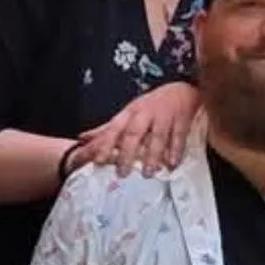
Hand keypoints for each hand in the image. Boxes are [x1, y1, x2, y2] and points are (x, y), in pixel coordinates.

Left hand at [73, 82, 201, 176]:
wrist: (181, 90)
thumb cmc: (151, 106)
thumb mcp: (127, 115)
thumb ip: (106, 129)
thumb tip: (82, 138)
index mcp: (129, 113)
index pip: (114, 129)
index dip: (105, 145)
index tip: (98, 161)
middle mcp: (145, 114)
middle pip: (133, 134)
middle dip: (127, 154)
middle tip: (122, 173)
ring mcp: (164, 116)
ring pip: (157, 136)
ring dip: (152, 155)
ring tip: (148, 173)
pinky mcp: (182, 120)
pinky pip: (178, 136)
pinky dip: (175, 150)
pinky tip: (171, 163)